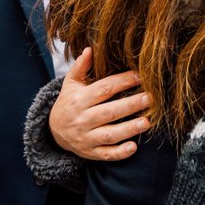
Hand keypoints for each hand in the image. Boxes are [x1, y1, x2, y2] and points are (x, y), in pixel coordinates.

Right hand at [50, 47, 149, 161]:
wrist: (53, 131)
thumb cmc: (68, 102)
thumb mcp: (70, 84)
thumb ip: (80, 67)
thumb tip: (90, 49)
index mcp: (79, 100)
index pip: (103, 89)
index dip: (122, 82)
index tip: (140, 76)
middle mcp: (82, 119)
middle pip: (109, 112)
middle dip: (130, 105)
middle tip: (150, 98)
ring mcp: (86, 138)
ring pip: (109, 134)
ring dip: (129, 129)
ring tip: (147, 122)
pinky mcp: (91, 152)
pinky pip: (106, 154)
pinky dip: (120, 153)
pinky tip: (134, 147)